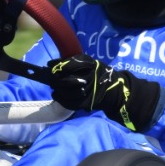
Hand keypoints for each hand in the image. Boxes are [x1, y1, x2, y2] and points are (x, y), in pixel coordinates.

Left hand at [47, 54, 162, 132]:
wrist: (114, 90)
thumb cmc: (99, 73)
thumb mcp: (90, 63)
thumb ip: (74, 62)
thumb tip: (51, 64)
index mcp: (90, 65)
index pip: (69, 64)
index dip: (57, 66)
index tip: (50, 65)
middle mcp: (88, 77)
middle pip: (64, 79)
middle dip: (54, 78)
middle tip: (50, 76)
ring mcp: (87, 91)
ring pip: (65, 91)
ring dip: (56, 88)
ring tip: (53, 86)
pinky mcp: (85, 103)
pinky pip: (68, 102)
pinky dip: (60, 98)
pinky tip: (56, 94)